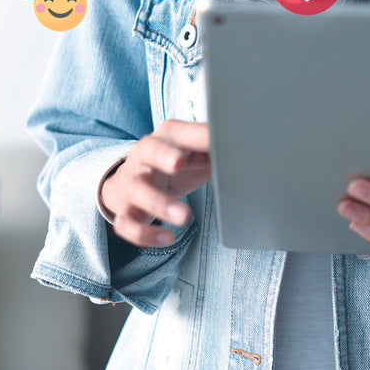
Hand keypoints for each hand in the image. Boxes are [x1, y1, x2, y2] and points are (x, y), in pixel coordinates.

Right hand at [100, 119, 209, 247]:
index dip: (192, 136)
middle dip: (163, 155)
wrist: (130, 182)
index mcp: (164, 139)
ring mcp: (131, 185)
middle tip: (179, 163)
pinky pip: (127, 224)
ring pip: (137, 191)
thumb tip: (244, 149)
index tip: (211, 140)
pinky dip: (146, 234)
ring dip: (159, 203)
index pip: (176, 132)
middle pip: (148, 150)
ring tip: (184, 216)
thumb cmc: (173, 166)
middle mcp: (142, 158)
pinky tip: (167, 238)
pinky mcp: (124, 211)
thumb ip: (214, 150)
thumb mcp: (194, 153)